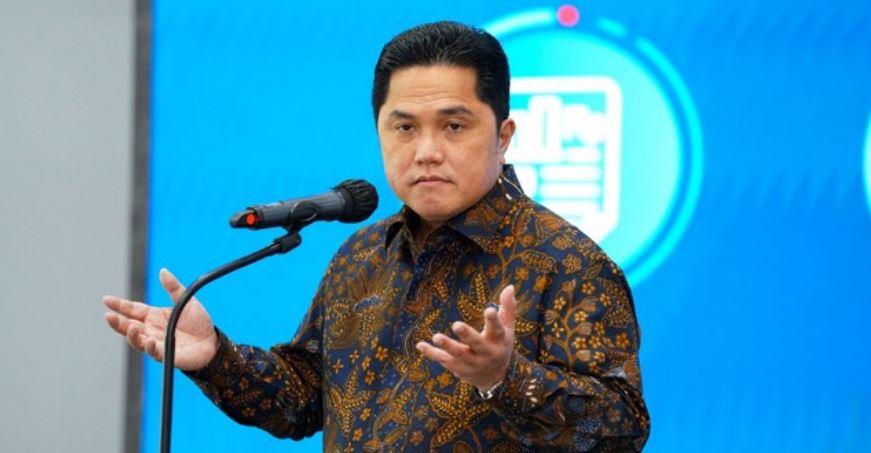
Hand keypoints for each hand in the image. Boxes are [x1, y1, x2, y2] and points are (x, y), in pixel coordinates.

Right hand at [103, 268, 217, 370]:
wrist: (212, 342)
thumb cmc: (199, 323)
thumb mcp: (186, 300)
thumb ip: (174, 288)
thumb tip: (163, 271)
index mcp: (154, 316)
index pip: (132, 309)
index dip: (119, 305)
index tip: (106, 299)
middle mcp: (151, 329)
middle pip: (129, 326)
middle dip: (117, 322)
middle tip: (108, 316)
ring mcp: (156, 343)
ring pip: (137, 340)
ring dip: (131, 335)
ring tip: (131, 327)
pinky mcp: (166, 354)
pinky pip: (154, 352)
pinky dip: (150, 347)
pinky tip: (149, 341)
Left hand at [416, 284, 516, 390]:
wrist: (495, 378)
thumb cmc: (500, 345)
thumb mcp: (507, 328)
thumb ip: (508, 307)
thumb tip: (510, 286)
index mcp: (498, 340)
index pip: (497, 329)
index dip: (493, 320)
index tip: (489, 309)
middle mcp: (486, 353)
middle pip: (476, 344)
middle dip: (467, 335)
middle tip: (456, 325)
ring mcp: (471, 363)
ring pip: (458, 355)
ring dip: (447, 346)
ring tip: (436, 337)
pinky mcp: (458, 368)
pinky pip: (443, 360)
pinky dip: (431, 353)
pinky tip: (420, 345)